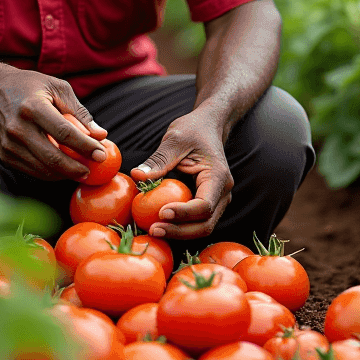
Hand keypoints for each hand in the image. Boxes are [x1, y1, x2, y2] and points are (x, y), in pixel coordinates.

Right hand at [0, 68, 107, 180]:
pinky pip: (33, 170)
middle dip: (77, 168)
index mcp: (33, 107)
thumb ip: (80, 112)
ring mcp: (9, 144)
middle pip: (53, 157)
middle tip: (93, 169)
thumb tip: (101, 135)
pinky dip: (51, 173)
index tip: (102, 154)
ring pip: (43, 169)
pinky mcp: (5, 155)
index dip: (85, 146)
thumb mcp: (57, 88)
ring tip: (82, 170)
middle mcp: (18, 127)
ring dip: (66, 174)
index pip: (64, 133)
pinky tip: (64, 169)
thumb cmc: (30, 87)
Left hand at [130, 107, 232, 239]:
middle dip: (180, 231)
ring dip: (179, 233)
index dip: (184, 213)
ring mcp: (218, 200)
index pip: (205, 205)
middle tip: (153, 230)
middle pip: (206, 224)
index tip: (161, 212)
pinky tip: (159, 225)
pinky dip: (180, 226)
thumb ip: (158, 159)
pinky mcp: (208, 202)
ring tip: (153, 230)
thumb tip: (137, 175)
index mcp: (218, 176)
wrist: (208, 126)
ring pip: (203, 227)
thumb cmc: (193, 129)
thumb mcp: (174, 139)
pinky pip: (197, 221)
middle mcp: (223, 192)